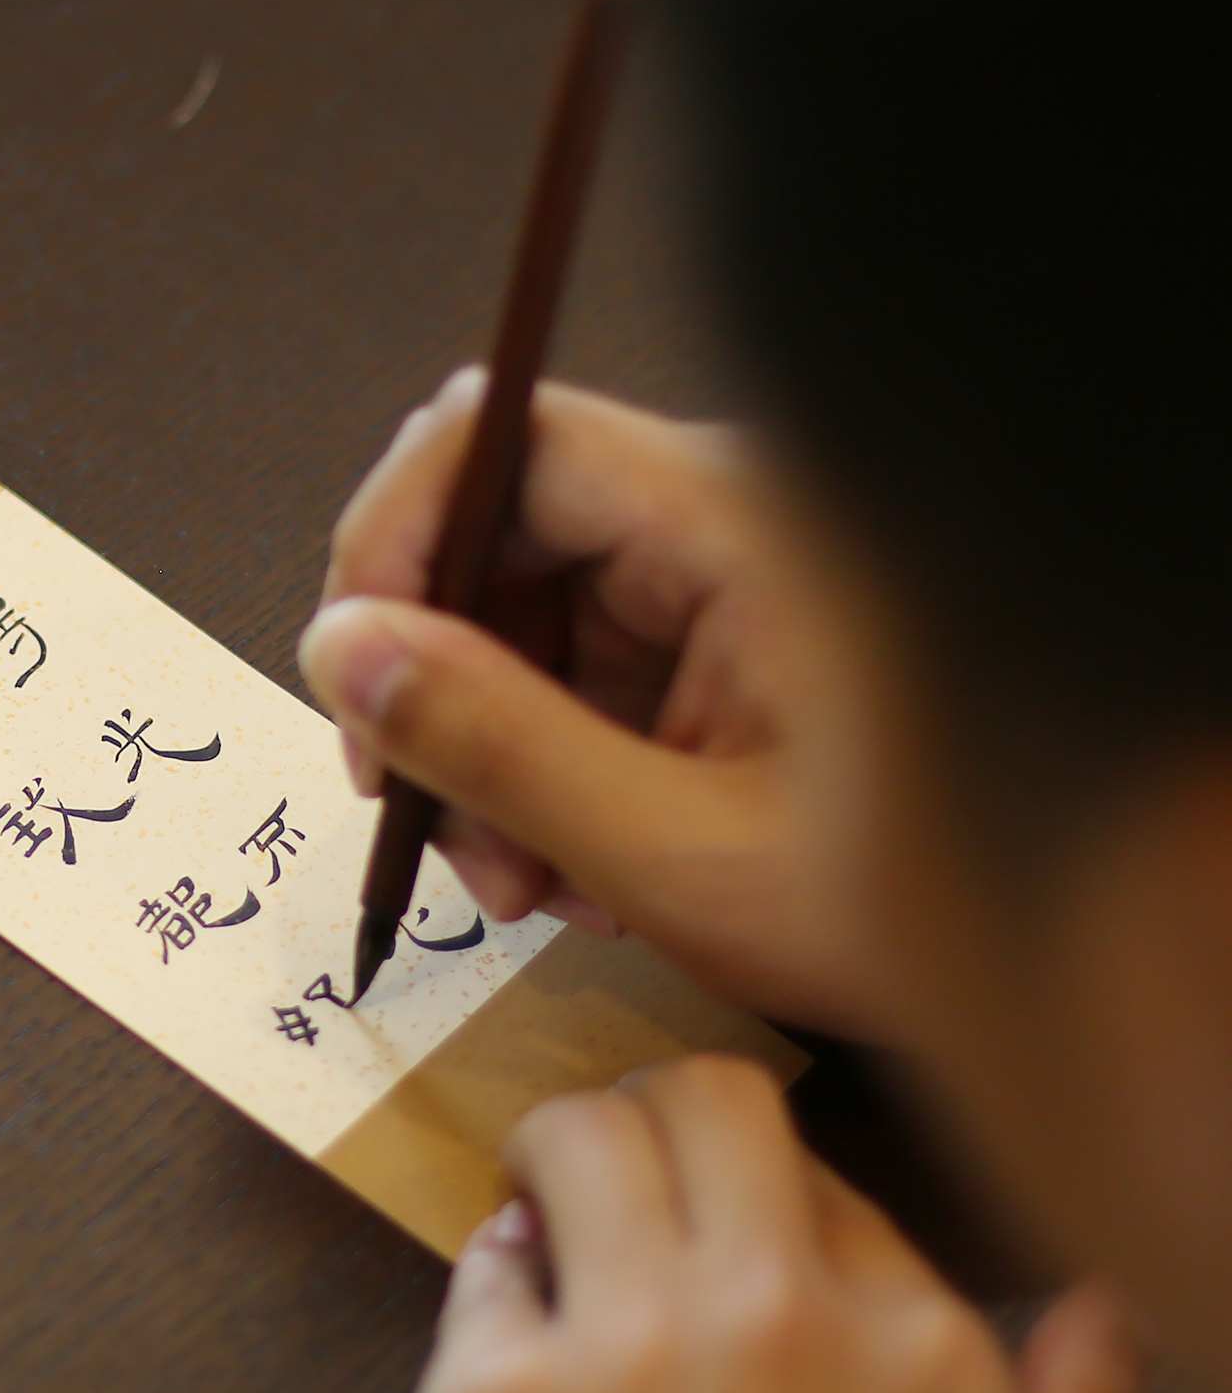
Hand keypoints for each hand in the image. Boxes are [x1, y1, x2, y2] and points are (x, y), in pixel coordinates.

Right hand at [298, 370, 880, 1035]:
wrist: (1046, 952)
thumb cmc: (918, 910)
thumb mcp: (676, 850)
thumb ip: (499, 748)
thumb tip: (346, 653)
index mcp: (735, 525)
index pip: (503, 440)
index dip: (396, 537)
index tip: (354, 669)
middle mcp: (717, 526)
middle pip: (494, 539)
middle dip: (434, 684)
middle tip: (426, 819)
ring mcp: (710, 587)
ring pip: (517, 620)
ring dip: (481, 753)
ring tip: (518, 883)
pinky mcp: (706, 647)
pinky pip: (570, 675)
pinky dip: (537, 773)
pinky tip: (567, 868)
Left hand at [400, 1058, 1140, 1392]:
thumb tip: (1107, 1299)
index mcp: (922, 1355)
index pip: (833, 1182)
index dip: (772, 1200)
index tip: (731, 1231)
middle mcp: (784, 1321)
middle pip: (712, 1099)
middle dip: (665, 1110)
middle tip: (629, 1160)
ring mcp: (634, 1346)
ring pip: (588, 1130)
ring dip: (562, 1147)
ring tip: (550, 1198)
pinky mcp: (497, 1392)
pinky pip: (484, 1261)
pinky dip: (492, 1273)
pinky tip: (506, 1326)